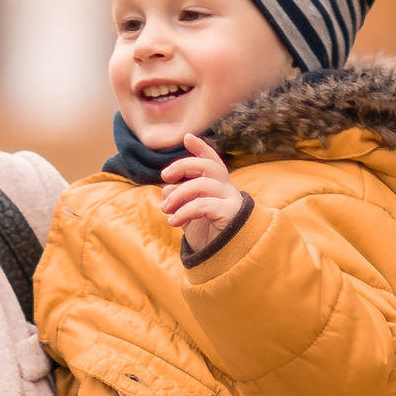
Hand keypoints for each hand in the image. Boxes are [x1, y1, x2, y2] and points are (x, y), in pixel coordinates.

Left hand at [158, 130, 245, 251]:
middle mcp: (227, 188)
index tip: (187, 137)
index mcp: (218, 185)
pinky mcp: (229, 214)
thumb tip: (166, 188)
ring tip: (166, 209)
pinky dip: (184, 212)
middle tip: (165, 176)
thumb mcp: (188, 213)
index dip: (201, 147)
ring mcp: (230, 200)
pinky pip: (203, 205)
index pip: (211, 160)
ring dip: (178, 195)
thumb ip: (178, 198)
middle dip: (183, 166)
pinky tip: (173, 222)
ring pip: (202, 185)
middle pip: (207, 166)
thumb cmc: (208, 233)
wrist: (225, 258)